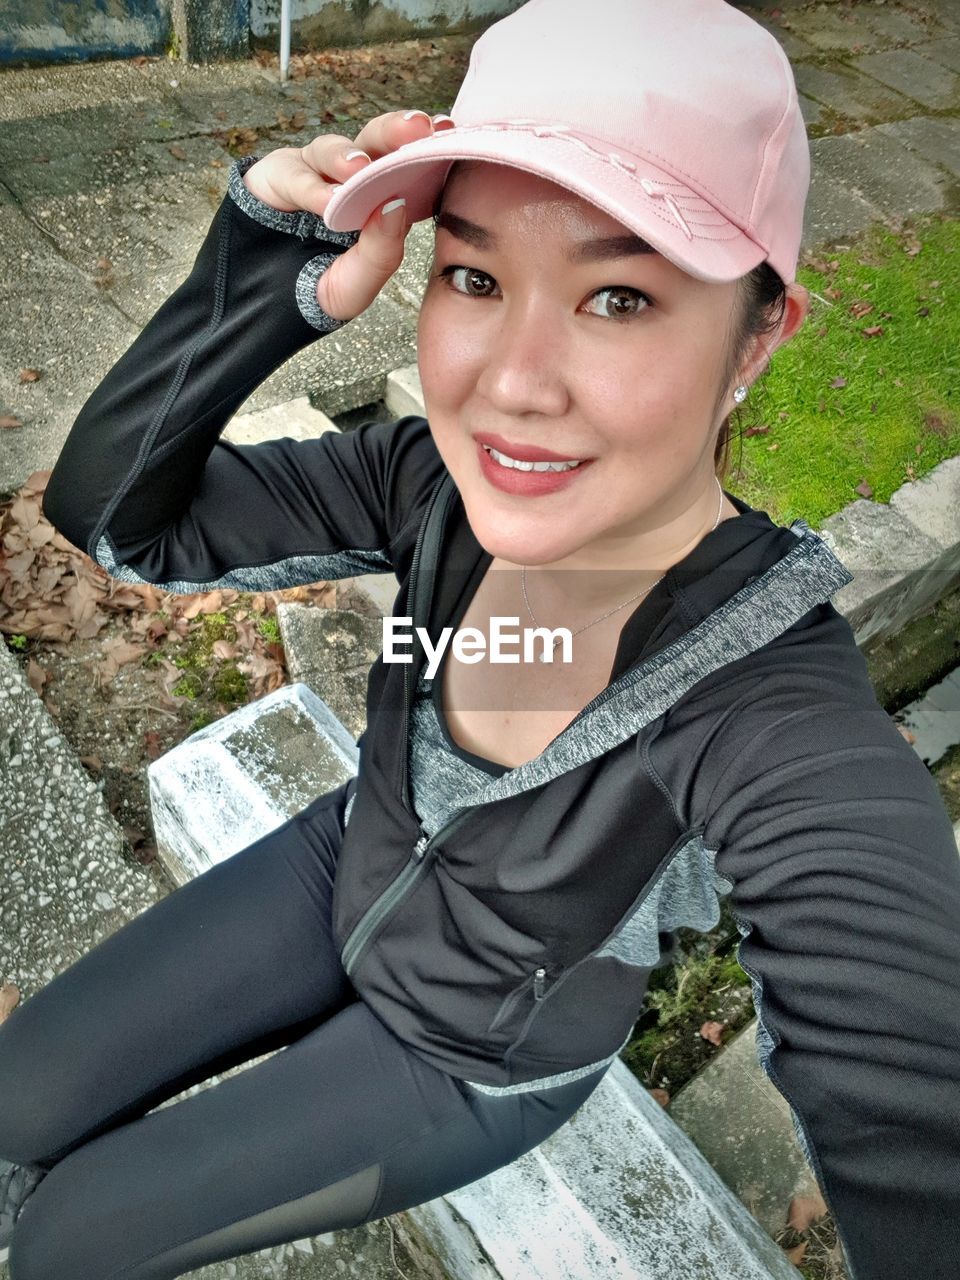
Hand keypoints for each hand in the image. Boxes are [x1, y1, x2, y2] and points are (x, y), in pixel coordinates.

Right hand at [242, 109, 455, 323]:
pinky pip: (296, 172)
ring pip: (336, 149)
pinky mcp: (278, 173)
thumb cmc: (313, 291)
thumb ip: (380, 252)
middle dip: (398, 133)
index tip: (452, 134)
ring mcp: (314, 172)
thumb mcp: (355, 285)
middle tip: (420, 128)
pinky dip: (313, 187)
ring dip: (351, 157)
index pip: (408, 168)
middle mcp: (349, 179)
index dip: (428, 150)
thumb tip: (398, 207)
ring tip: (360, 170)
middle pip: (377, 144)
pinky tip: (327, 202)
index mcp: (379, 200)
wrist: (259, 304)